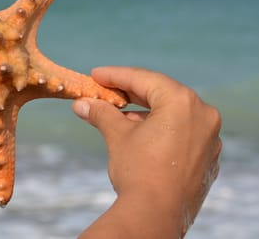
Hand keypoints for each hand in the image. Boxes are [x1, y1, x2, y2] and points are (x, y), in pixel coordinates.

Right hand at [73, 67, 221, 237]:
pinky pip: (182, 133)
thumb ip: (101, 113)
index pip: (145, 79)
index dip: (116, 75)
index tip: (96, 75)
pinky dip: (161, 130)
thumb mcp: (117, 135)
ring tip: (117, 116)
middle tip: (105, 90)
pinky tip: (139, 135)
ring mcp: (209, 138)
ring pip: (172, 114)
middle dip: (130, 93)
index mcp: (182, 103)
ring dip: (144, 113)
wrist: (154, 216)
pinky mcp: (206, 158)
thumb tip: (81, 103)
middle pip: (161, 94)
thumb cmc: (138, 171)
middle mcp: (203, 115)